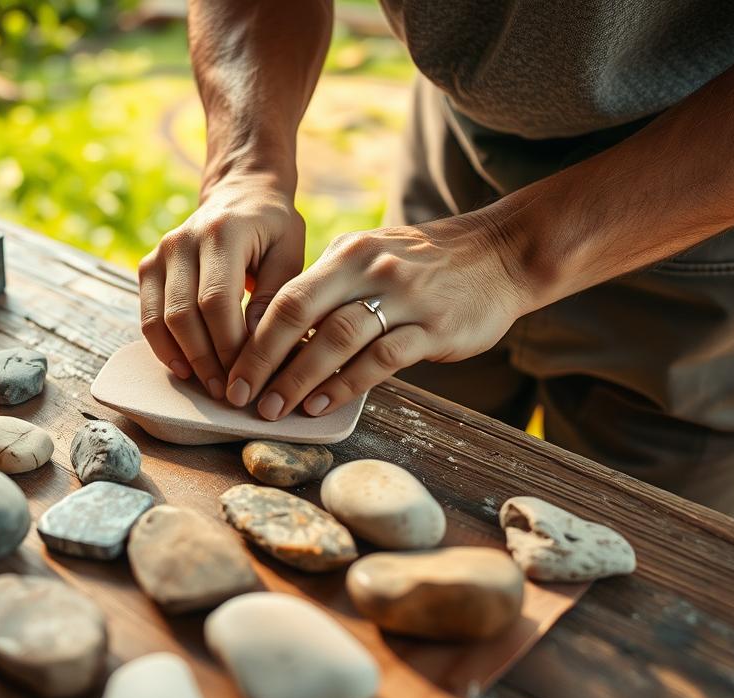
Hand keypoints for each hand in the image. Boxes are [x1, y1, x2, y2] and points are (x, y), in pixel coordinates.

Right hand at [138, 172, 305, 398]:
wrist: (239, 194)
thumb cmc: (272, 228)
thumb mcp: (290, 254)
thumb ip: (274, 298)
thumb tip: (258, 350)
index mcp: (221, 232)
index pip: (216, 301)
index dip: (228, 345)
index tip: (248, 377)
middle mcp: (182, 240)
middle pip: (183, 315)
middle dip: (207, 360)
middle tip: (230, 393)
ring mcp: (160, 253)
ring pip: (160, 320)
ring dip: (185, 359)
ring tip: (211, 386)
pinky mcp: (147, 267)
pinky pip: (148, 317)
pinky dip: (164, 348)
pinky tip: (186, 369)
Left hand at [224, 213, 536, 418]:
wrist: (503, 253)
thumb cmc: (425, 264)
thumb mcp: (370, 256)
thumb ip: (328, 286)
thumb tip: (276, 331)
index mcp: (346, 254)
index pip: (285, 296)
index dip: (252, 337)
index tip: (230, 371)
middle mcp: (369, 270)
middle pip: (299, 314)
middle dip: (262, 360)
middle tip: (240, 396)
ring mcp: (403, 298)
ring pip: (336, 339)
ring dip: (299, 378)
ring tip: (274, 409)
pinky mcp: (434, 327)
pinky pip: (381, 359)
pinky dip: (346, 384)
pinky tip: (322, 404)